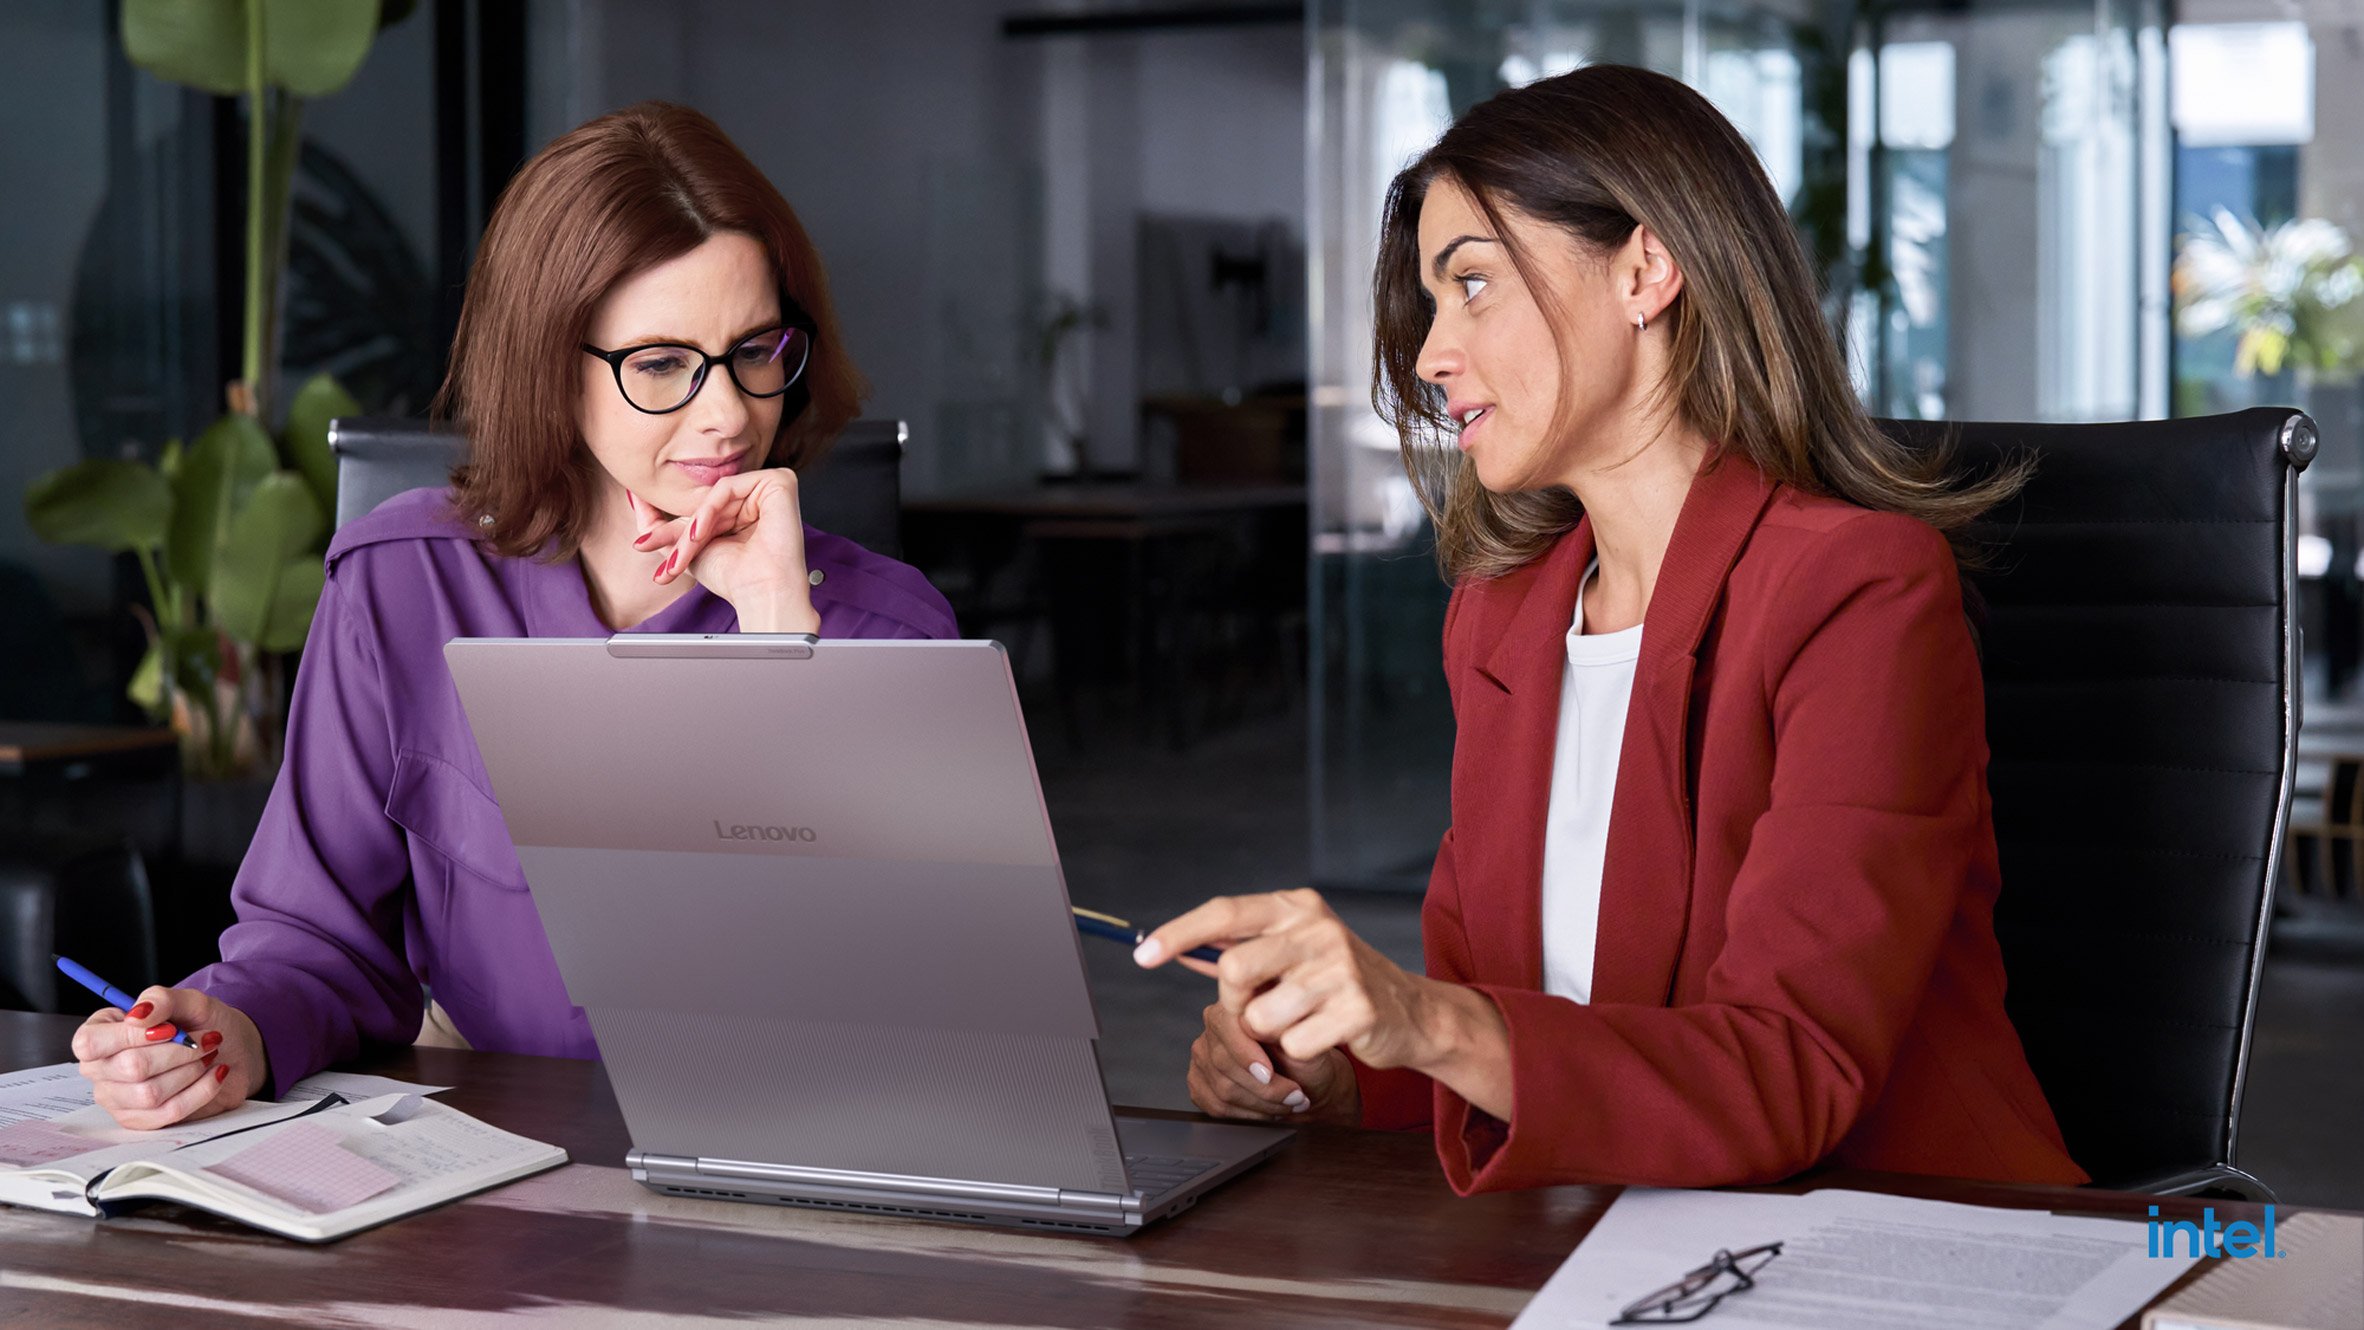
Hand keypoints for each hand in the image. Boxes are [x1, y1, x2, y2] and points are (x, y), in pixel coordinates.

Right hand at [72, 987, 266, 1129]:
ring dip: (191, 1071)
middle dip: (178, 1052)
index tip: (171, 1029)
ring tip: (208, 1055)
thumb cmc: (202, 1023)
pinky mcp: (141, 1120)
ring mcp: (117, 1098)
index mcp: (99, 1033)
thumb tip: (137, 1016)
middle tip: (206, 1040)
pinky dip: (201, 1091)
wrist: (232, 1048)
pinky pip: (169, 1112)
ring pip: (149, 1093)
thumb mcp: (189, 1000)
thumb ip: (161, 999)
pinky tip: (213, 1074)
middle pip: (129, 1068)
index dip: (132, 1036)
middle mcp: (100, 1068)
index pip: (91, 1043)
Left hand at [630, 470, 820, 632]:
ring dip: (691, 527)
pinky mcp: (778, 482)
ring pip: (712, 496)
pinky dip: (708, 510)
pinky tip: (701, 534)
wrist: (762, 594)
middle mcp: (758, 496)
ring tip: (683, 555)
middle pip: (705, 502)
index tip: (643, 540)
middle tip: (653, 550)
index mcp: (744, 509)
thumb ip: (660, 524)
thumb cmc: (734, 578)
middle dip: (678, 531)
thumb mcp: (685, 548)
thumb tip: (633, 498)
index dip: (673, 527)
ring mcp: (768, 488)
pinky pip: (727, 487)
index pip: (701, 507)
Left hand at [1140, 888, 1441, 1072]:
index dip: (1179, 932)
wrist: (1413, 1012)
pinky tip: (1323, 1037)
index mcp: (1297, 907)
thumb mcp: (1294, 950)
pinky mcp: (1356, 1010)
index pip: (1224, 912)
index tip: (1144, 954)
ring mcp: (1339, 968)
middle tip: (1256, 1012)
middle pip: (1234, 970)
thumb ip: (1241, 948)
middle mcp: (1318, 929)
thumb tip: (1176, 949)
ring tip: (1298, 1023)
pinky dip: (1298, 1053)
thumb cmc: (1339, 981)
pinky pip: (1292, 1044)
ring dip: (1269, 1033)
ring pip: (1260, 1016)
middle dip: (1234, 1003)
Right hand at [1186, 1000, 1358, 1123]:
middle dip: (1264, 1088)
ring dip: (1261, 1104)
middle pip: (1223, 1063)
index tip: (1268, 1074)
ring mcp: (1203, 1054)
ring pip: (1222, 1089)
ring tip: (1288, 1104)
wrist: (1307, 1080)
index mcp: (1238, 1001)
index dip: (1244, 1053)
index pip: (1226, 1024)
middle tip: (1295, 1096)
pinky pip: (1215, 1106)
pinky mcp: (1199, 1081)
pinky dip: (1248, 1115)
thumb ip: (1286, 1029)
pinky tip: (1268, 1110)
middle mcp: (1215, 1023)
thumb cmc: (1307, 1056)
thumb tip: (1266, 1026)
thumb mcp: (1307, 1038)